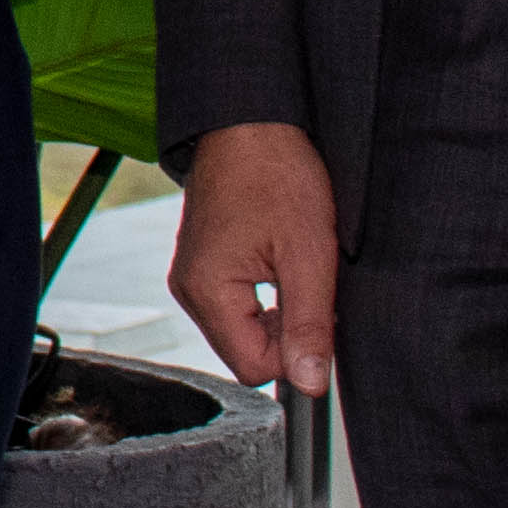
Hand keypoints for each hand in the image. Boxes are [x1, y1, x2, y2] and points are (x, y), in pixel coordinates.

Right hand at [167, 120, 338, 397]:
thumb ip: (309, 325)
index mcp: (206, 291)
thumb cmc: (276, 174)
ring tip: (293, 264)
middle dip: (287, 330)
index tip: (318, 309)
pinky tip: (279, 258)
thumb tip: (311, 384)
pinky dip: (265, 295)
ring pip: (243, 330)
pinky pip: (236, 305)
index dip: (296, 348)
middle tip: (309, 281)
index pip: (254, 368)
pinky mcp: (202, 265)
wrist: (251, 123)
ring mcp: (192, 277)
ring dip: (279, 311)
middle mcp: (188, 290)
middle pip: (246, 352)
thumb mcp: (308, 253)